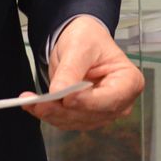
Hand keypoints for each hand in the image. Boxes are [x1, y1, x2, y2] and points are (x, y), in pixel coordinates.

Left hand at [22, 16, 144, 130]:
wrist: (79, 40)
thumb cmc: (88, 38)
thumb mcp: (80, 47)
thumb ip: (71, 70)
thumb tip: (60, 92)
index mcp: (129, 81)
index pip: (109, 100)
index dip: (87, 102)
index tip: (66, 98)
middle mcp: (120, 102)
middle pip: (92, 115)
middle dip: (63, 110)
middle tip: (39, 103)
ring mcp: (103, 111)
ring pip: (76, 121)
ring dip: (52, 114)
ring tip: (31, 102)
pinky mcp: (86, 115)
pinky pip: (67, 120)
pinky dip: (49, 114)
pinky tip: (33, 105)